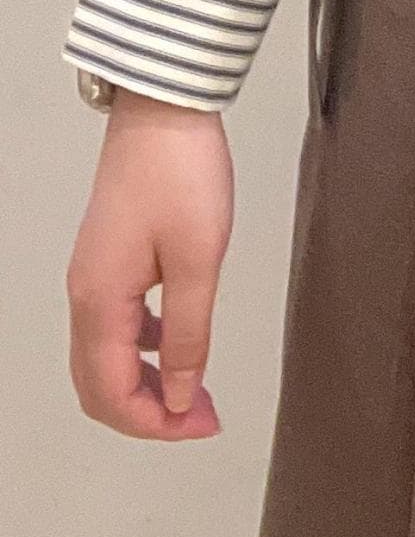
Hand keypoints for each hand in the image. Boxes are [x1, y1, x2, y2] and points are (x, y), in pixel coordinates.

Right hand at [66, 88, 232, 439]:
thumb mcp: (199, 260)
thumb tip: (185, 395)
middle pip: (99, 385)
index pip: (112, 394)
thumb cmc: (182, 174)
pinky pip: (116, 326)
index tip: (205, 425)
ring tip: (198, 391)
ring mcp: (93, 277)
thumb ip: (190, 334)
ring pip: (106, 359)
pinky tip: (180, 343)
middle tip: (204, 418)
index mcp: (100, 302)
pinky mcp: (109, 259)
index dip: (157, 424)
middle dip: (149, 413)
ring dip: (147, 384)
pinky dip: (145, 350)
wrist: (164, 111)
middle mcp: (85, 295)